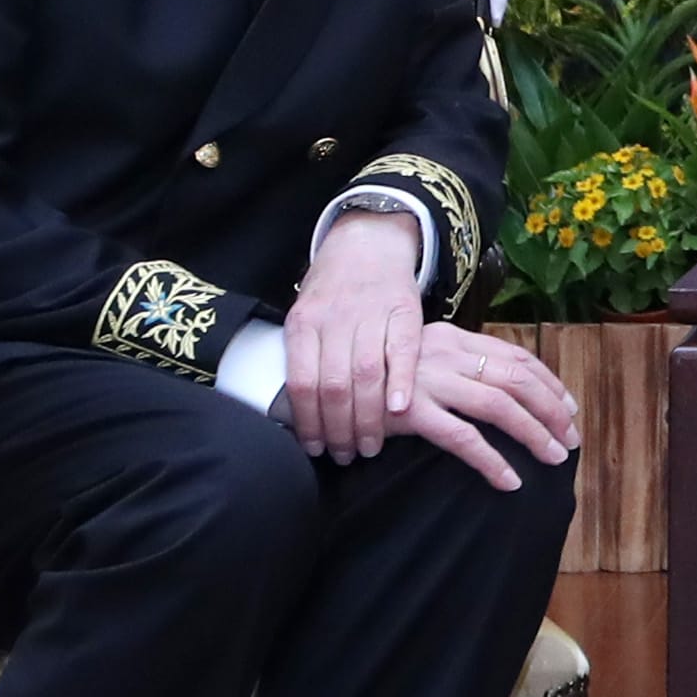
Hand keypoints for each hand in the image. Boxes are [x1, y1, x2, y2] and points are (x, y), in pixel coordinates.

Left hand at [273, 210, 428, 455]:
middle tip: (346, 454)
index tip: (314, 448)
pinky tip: (401, 410)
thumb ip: (302, 357)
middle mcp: (334, 319)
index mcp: (303, 323)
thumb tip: (292, 414)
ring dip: (369, 418)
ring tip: (371, 445)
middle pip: (335, 386)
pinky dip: (402, 383)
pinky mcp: (404, 311)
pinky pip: (403, 352)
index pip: (301, 382)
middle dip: (340, 430)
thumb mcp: (305, 315)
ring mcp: (370, 314)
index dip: (308, 422)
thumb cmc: (332, 290)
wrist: (367, 242)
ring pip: (366, 375)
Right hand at [390, 323, 582, 492]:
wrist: (318, 383)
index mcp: (449, 338)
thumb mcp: (417, 363)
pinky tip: (509, 480)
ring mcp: (428, 380)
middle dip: (551, 409)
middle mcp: (443, 353)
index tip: (569, 406)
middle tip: (571, 438)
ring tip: (553, 458)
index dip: (547, 381)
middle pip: (514, 378)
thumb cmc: (372, 379)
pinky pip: (462, 438)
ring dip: (533, 433)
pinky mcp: (410, 411)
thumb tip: (496, 393)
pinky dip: (491, 461)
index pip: (513, 355)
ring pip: (498, 406)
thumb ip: (452, 369)